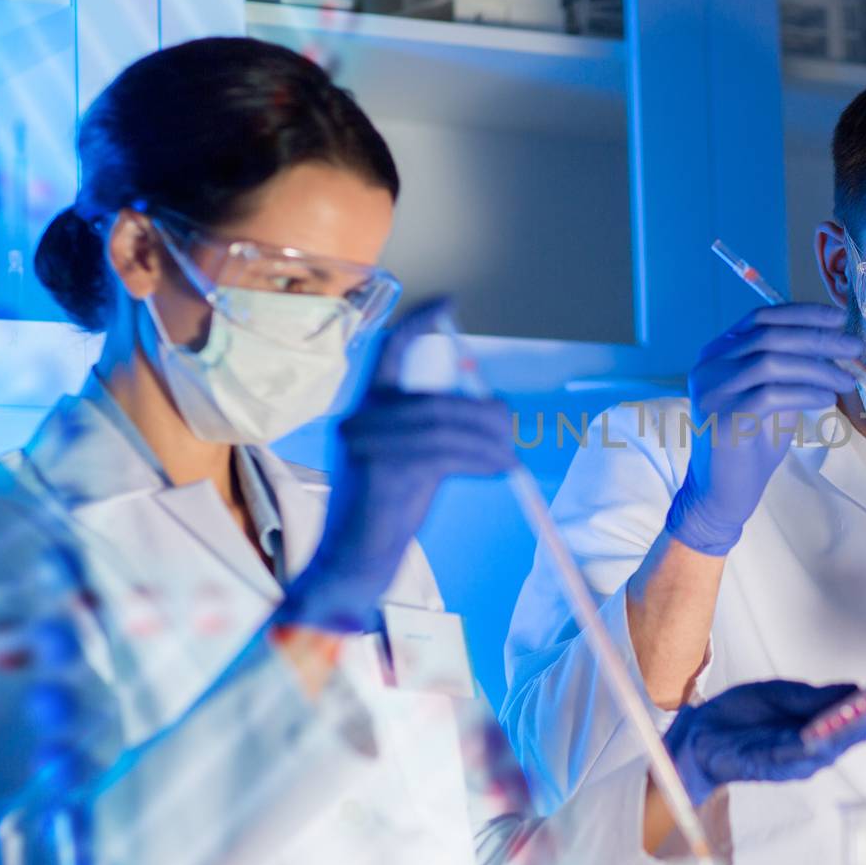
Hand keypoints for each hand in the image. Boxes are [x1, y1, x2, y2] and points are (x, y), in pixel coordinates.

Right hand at [281, 301, 516, 632]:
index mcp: (366, 409)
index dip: (419, 324)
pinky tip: (499, 469)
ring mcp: (367, 444)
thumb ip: (436, 431)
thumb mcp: (412, 460)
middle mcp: (361, 419)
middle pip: (438, 400)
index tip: (448, 304)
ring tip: (510, 458)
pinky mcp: (383, 470)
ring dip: (490, 442)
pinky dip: (482, 460)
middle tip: (511, 431)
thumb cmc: (386, 512)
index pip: (388, 351)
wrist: (354, 560)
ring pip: (446, 427)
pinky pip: (445, 454)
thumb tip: (494, 411)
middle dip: (485, 415)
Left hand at [663, 679, 865, 805]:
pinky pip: (793, 758)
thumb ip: (812, 696)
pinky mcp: (766, 768)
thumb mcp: (780, 694)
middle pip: (847, 737)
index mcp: (814, 729)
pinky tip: (825, 734)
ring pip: (826, 750)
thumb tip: (854, 689)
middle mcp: (808, 751)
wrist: (699, 731)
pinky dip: (810, 748)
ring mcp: (789, 762)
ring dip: (847, 734)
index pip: (853, 721)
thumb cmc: (741, 715)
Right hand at [665, 305, 861, 555]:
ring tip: (848, 380)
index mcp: (718, 353)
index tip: (839, 316)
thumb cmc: (749, 446)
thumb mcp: (771, 398)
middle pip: (770, 336)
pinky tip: (827, 398)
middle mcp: (710, 365)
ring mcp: (713, 390)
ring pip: (771, 362)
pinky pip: (771, 394)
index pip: (761, 317)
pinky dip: (805, 392)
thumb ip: (791, 370)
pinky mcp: (722, 417)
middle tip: (855, 347)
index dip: (802, 313)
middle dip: (818, 338)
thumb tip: (834, 347)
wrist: (720, 494)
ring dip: (818, 368)